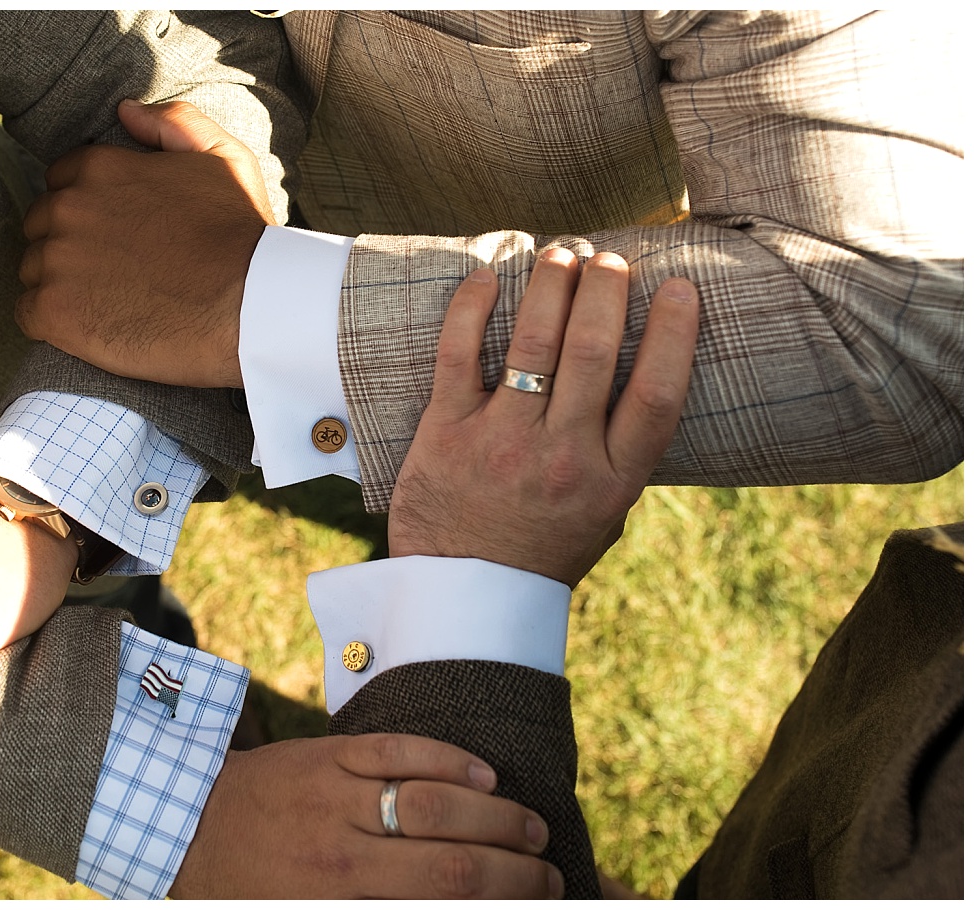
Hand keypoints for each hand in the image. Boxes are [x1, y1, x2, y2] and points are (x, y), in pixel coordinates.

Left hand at [16, 99, 275, 388]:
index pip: (60, 182)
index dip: (85, 209)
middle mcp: (68, 208)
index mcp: (98, 169)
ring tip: (105, 300)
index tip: (111, 234)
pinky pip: (27, 315)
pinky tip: (88, 326)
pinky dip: (50, 322)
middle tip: (110, 271)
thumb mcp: (221, 157)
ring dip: (58, 283)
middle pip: (42, 226)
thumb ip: (173, 123)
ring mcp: (56, 261)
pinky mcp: (53, 311)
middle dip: (67, 244)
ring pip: (33, 270)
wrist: (248, 305)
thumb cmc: (239, 235)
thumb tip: (125, 111)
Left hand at [169, 734, 561, 898]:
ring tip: (532, 829)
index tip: (541, 902)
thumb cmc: (247, 889)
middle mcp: (339, 850)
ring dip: (495, 817)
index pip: (440, 902)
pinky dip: (446, 761)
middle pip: (450, 860)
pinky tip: (484, 778)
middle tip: (550, 875)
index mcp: (337, 898)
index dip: (500, 901)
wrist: (184, 823)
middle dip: (514, 870)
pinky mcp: (325, 754)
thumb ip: (373, 908)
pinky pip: (396, 751)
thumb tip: (440, 904)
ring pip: (432, 801)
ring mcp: (333, 795)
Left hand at [389, 250, 700, 584]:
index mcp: (611, 479)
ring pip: (534, 346)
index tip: (678, 287)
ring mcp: (501, 443)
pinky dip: (472, 310)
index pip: (656, 394)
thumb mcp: (604, 514)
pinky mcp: (445, 435)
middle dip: (605, 291)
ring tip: (560, 254)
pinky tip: (487, 278)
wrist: (464, 597)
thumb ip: (620, 455)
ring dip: (550, 287)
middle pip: (594, 354)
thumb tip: (646, 377)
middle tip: (609, 258)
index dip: (673, 333)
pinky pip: (459, 356)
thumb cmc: (540, 551)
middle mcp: (561, 457)